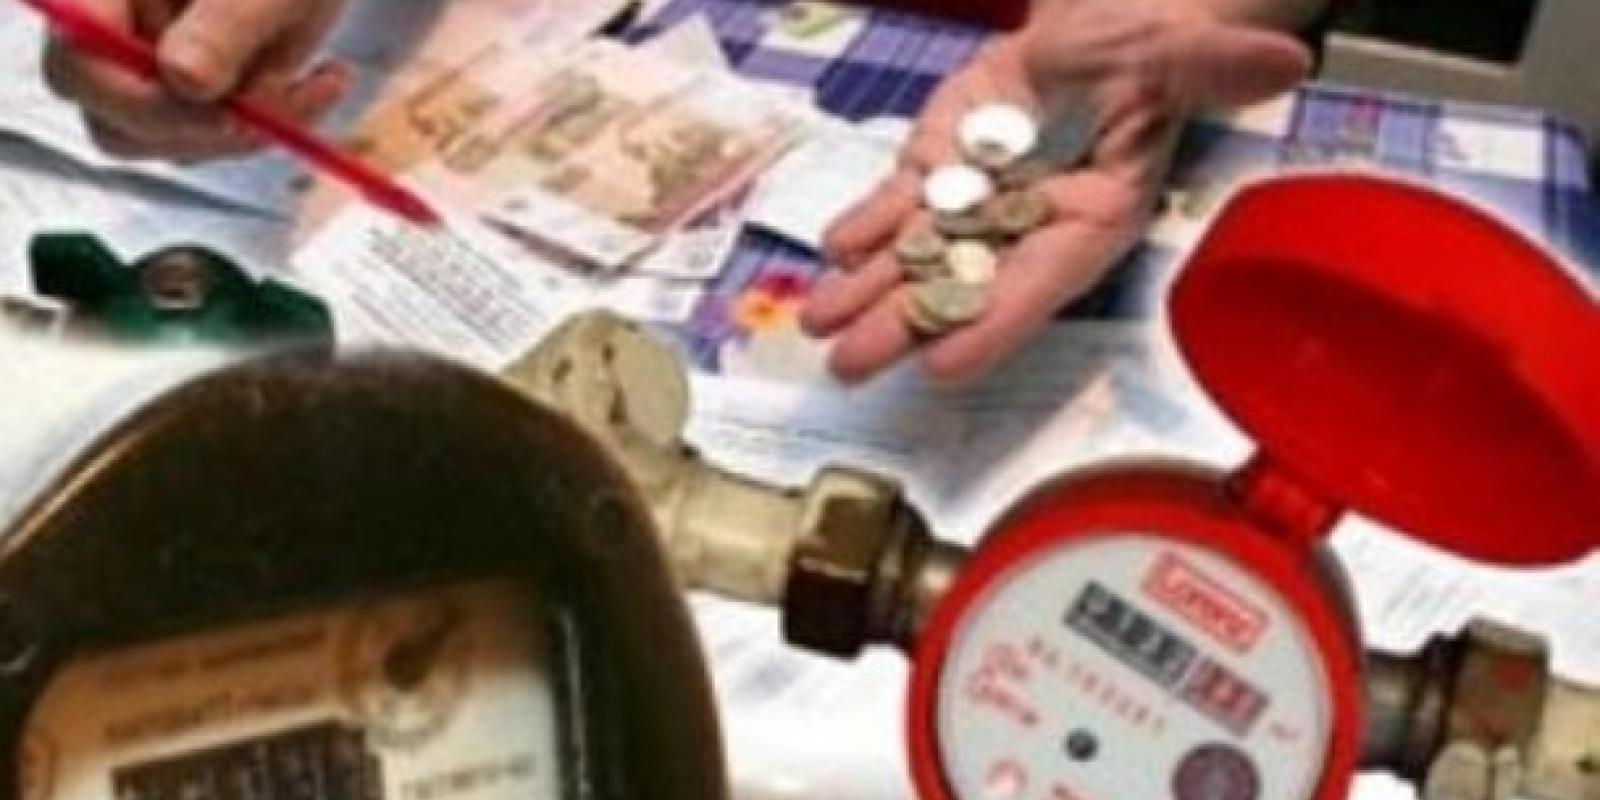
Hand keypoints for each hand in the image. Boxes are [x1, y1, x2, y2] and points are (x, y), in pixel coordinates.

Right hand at [43, 0, 353, 160]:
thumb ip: (223, 25)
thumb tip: (184, 79)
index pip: (81, 67)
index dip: (146, 104)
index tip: (228, 112)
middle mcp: (111, 38)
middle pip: (118, 126)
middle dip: (211, 129)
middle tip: (288, 101)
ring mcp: (149, 73)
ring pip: (176, 143)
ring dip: (258, 128)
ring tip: (332, 74)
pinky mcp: (194, 98)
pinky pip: (221, 139)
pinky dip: (278, 123)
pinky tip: (329, 80)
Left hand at [801, 0, 1309, 384]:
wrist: (1098, 37)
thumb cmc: (1144, 55)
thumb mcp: (1176, 57)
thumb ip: (1215, 70)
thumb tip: (1286, 61)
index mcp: (1092, 221)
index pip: (1041, 285)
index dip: (996, 324)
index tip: (946, 365)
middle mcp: (1027, 230)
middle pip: (962, 287)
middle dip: (906, 325)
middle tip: (851, 366)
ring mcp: (976, 206)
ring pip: (917, 257)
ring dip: (867, 291)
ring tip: (819, 322)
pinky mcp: (938, 171)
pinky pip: (898, 206)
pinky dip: (864, 227)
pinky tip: (831, 248)